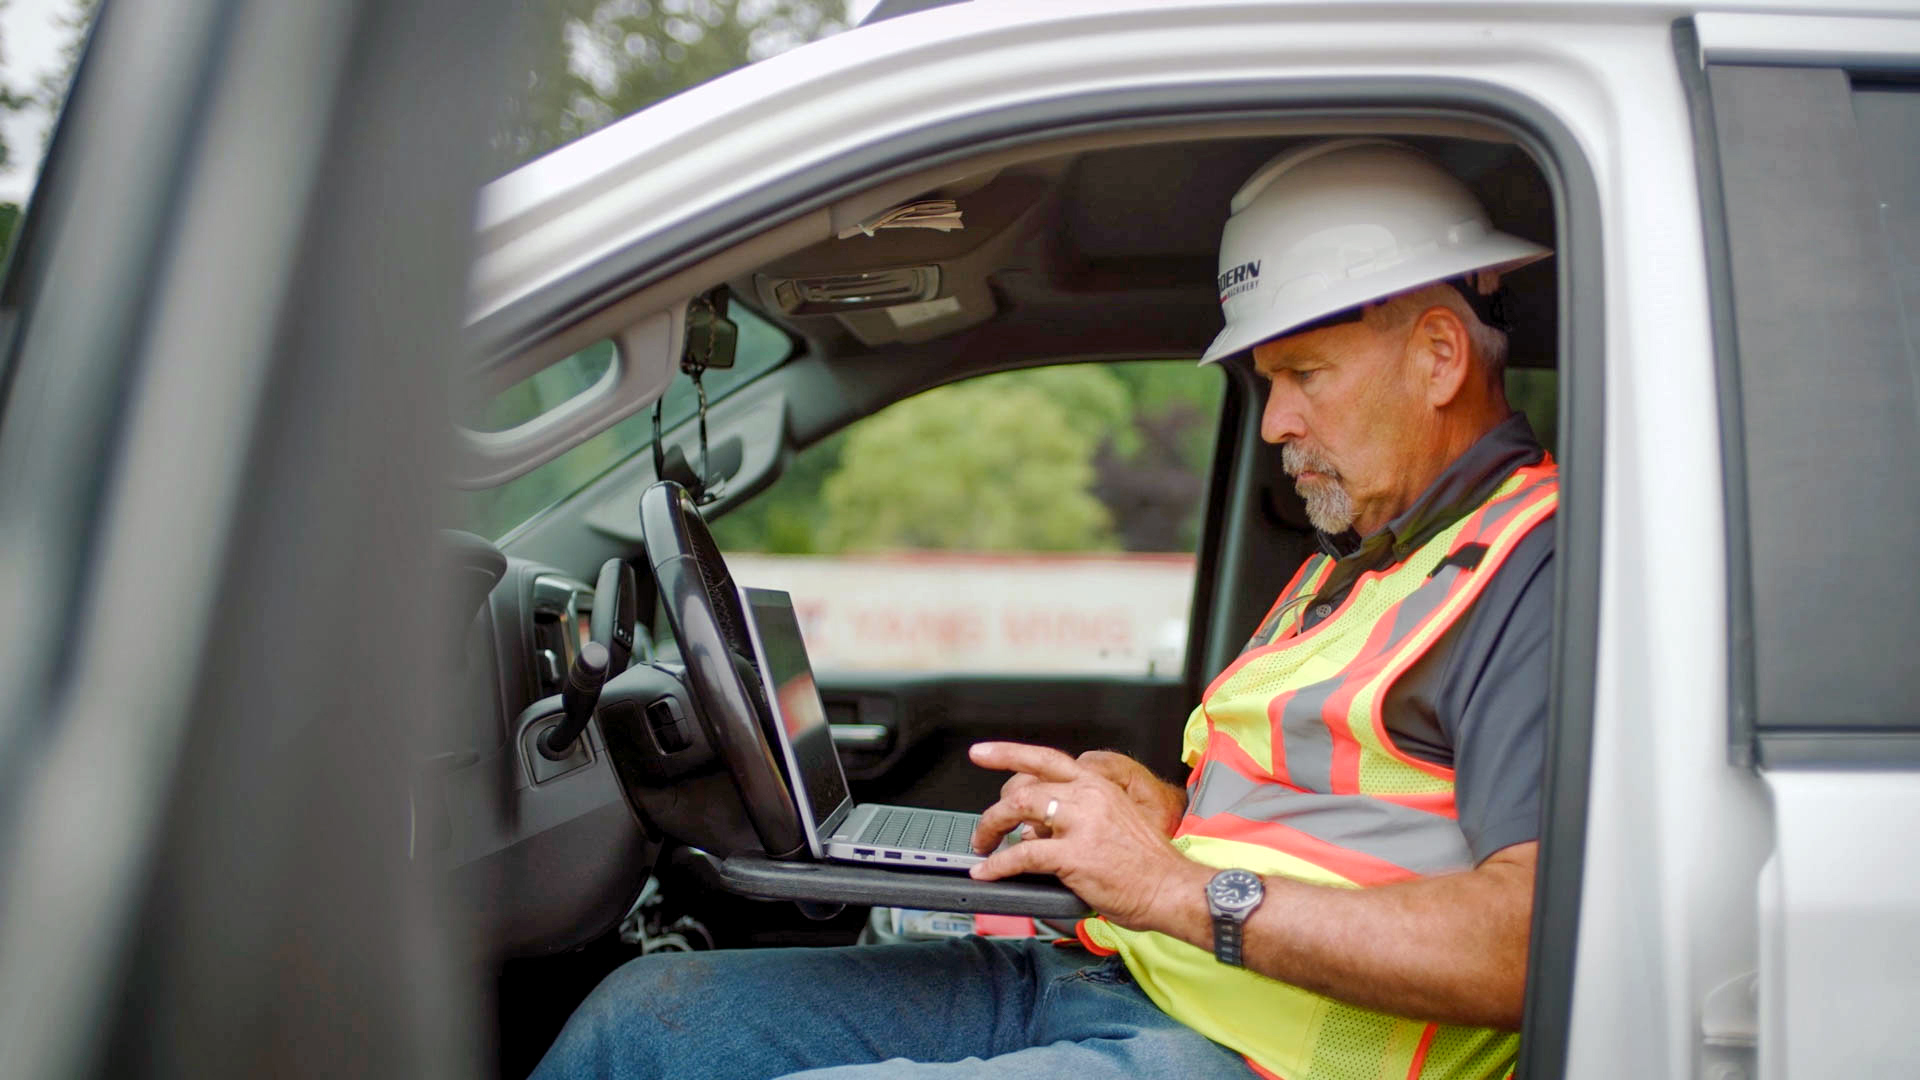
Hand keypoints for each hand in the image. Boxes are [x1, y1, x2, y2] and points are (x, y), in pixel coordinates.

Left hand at [966, 742, 1209, 931]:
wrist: (1173, 887)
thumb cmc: (1147, 863)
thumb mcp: (1115, 818)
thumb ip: (1076, 814)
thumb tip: (1037, 825)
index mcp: (1097, 785)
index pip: (1045, 759)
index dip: (1008, 753)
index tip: (982, 753)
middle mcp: (1088, 796)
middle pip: (1024, 787)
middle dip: (994, 809)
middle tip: (983, 829)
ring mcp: (1081, 824)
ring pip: (1018, 811)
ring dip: (991, 829)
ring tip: (983, 846)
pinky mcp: (1075, 855)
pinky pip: (1023, 854)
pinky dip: (998, 864)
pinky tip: (988, 872)